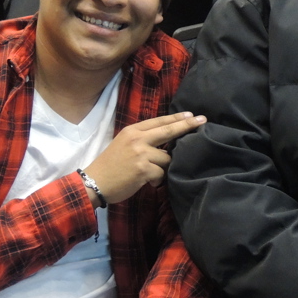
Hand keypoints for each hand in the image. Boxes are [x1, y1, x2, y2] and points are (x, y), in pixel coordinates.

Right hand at [82, 112, 204, 204]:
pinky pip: (162, 174)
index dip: (177, 118)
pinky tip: (146, 182)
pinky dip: (157, 180)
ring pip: (167, 158)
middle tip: (203, 120)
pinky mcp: (144, 169)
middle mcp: (137, 139)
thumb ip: (143, 139)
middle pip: (169, 130)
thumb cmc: (110, 166)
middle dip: (187, 125)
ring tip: (148, 174)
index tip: (192, 115)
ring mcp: (141, 153)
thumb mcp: (123, 144)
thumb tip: (167, 140)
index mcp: (132, 131)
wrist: (94, 182)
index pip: (159, 121)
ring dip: (162, 168)